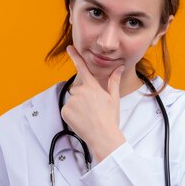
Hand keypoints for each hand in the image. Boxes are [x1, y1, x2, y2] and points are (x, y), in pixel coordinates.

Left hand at [61, 46, 126, 161]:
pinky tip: (81, 120)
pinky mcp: (65, 111)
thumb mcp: (113, 98)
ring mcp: (71, 101)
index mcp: (92, 87)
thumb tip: (119, 67)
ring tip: (88, 116)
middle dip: (83, 97)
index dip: (75, 57)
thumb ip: (113, 81)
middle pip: (78, 90)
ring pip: (72, 100)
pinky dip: (72, 114)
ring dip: (77, 106)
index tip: (69, 48)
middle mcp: (80, 91)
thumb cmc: (110, 118)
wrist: (103, 137)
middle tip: (92, 109)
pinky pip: (67, 109)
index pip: (82, 68)